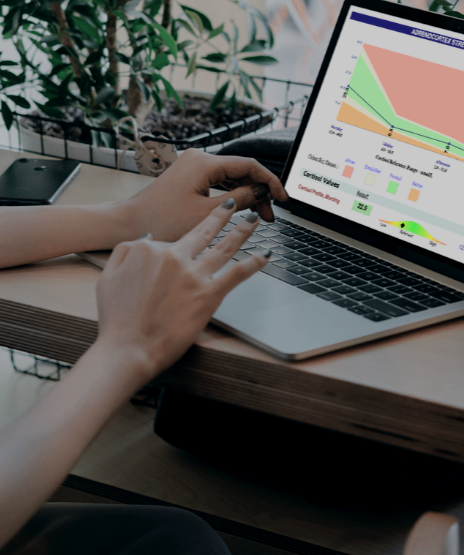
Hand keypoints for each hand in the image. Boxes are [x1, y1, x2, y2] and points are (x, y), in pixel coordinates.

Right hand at [96, 197, 268, 380]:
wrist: (128, 349)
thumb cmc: (116, 319)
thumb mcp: (108, 276)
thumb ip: (125, 252)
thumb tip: (147, 239)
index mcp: (150, 249)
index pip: (171, 240)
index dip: (176, 248)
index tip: (182, 249)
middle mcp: (175, 256)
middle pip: (204, 231)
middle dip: (221, 215)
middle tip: (233, 205)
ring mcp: (194, 275)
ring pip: (224, 246)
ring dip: (242, 230)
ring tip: (253, 220)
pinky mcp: (209, 295)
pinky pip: (237, 273)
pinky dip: (254, 262)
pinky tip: (265, 255)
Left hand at [118, 148, 286, 243]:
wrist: (129, 224)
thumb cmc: (161, 221)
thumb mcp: (206, 214)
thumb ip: (239, 200)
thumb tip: (261, 193)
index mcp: (204, 162)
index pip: (249, 165)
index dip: (269, 181)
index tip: (282, 197)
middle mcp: (199, 158)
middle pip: (241, 170)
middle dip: (259, 192)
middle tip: (270, 215)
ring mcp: (193, 166)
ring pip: (231, 177)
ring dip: (246, 195)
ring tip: (259, 216)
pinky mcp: (189, 177)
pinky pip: (218, 181)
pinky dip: (232, 195)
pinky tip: (241, 210)